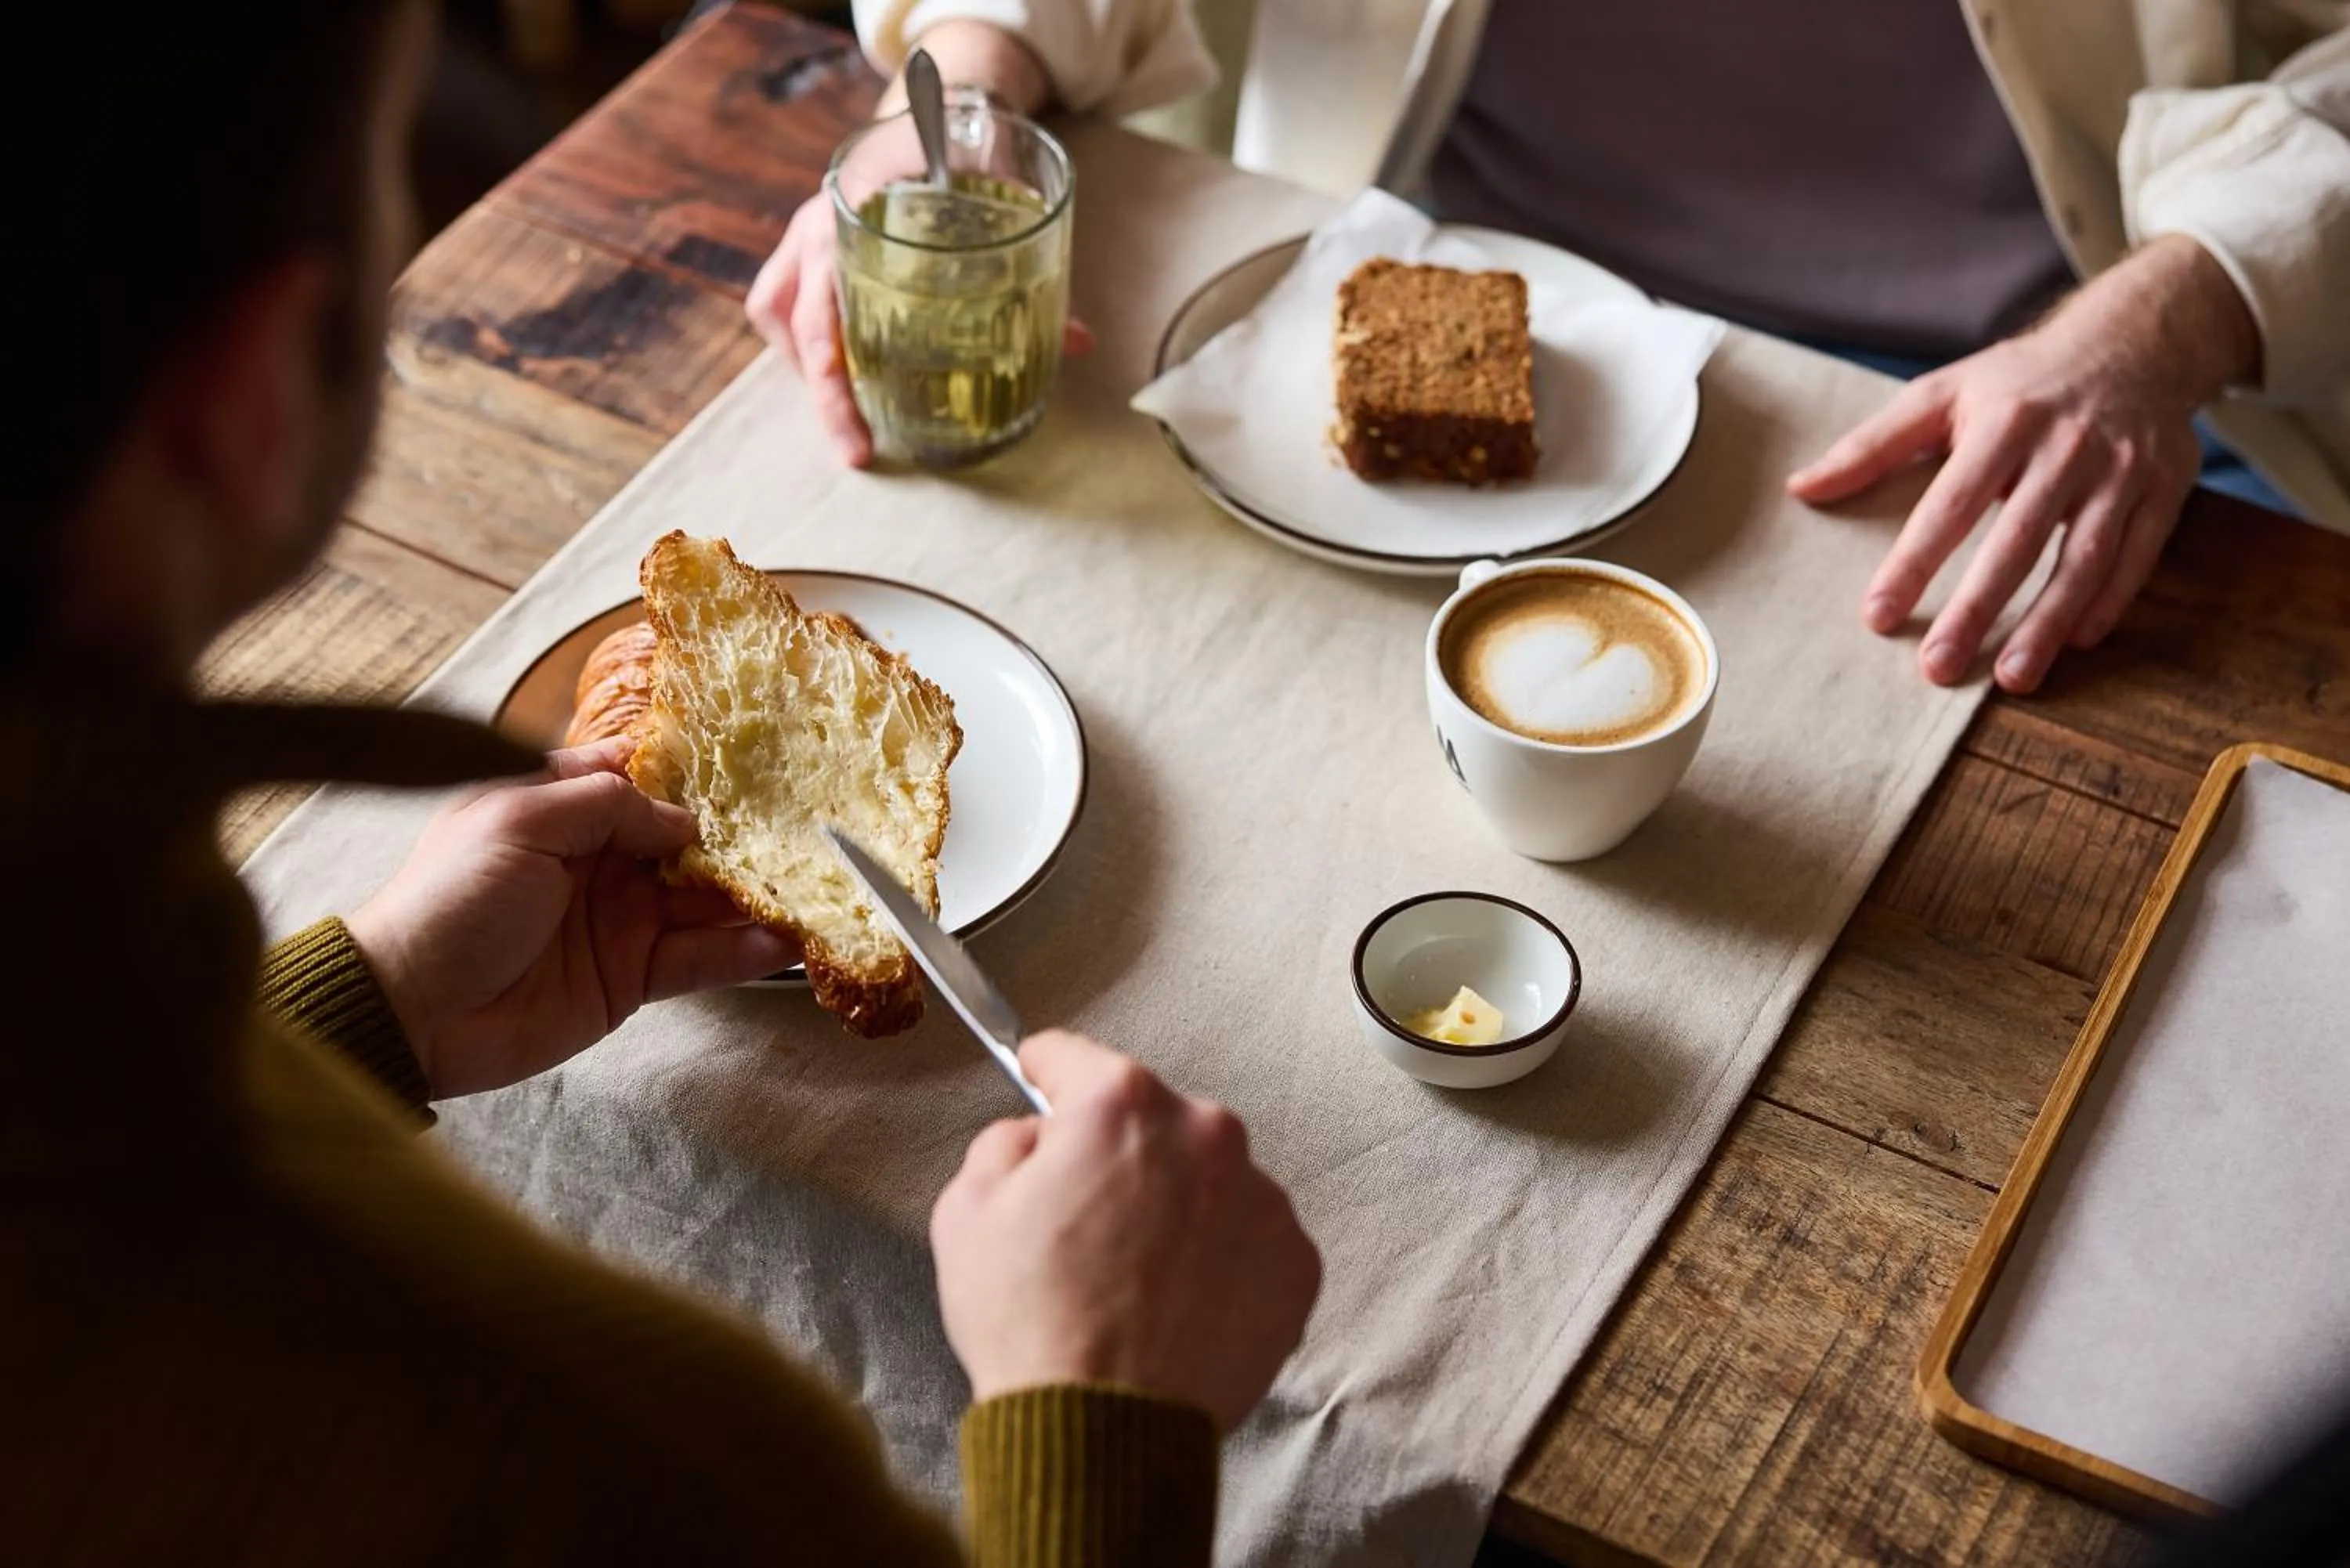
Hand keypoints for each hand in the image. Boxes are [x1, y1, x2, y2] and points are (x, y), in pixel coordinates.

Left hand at [346, 738, 796, 1097]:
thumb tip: (682, 817)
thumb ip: (605, 804)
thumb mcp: (519, 821)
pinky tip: (781, 941)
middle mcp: (597, 859)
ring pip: (703, 900)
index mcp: (560, 807)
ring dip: (754, 895)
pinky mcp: (630, 978)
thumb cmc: (449, 902)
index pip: (639, 775)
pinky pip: (698, 959)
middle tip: (806, 826)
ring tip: (814, 887)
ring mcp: (618, 920)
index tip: (752, 761)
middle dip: (741, 834)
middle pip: (686, 839)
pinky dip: (740, 953)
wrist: (413, 1012)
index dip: (690, 770)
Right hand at [745, 19, 1083, 468]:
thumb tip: (1081, 341)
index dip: (828, 348)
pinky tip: (841, 379)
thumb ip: (1034, 264)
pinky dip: (806, 347)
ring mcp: (805, 236)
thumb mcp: (997, 195)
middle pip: (794, 315)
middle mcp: (819, 222)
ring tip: (846, 421)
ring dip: (805, 369)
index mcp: (858, 202)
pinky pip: (784, 306)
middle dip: (825, 393)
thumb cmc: (960, 157)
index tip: (842, 386)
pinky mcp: (806, 252)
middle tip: (858, 451)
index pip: (825, 279)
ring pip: (775, 309)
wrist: (932, 116)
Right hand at [930, 1032, 1320, 1429]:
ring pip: (1208, 1181)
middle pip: (1151, 1123)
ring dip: (1176, 1208)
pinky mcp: (1294, 1263)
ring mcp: (1261, 1199)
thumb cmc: (1035, 1328)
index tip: (1042, 1077)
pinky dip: (1219, 1263)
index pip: (1076, 1059)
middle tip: (1081, 1222)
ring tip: (1132, 1279)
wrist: (1102, 1433)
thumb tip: (1035, 1137)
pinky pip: (1249, 1241)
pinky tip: (1176, 1304)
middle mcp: (1206, 1135)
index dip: (1046, 1073)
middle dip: (1116, 1156)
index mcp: (1122, 1107)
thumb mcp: (966, 1212)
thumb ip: (1002, 1143)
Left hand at [1788, 236, 2256, 694]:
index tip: (1876, 616)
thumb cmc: (2020, 380)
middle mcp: (2066, 446)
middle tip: (1938, 668)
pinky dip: (2110, 600)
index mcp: (2004, 422)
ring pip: (2083, 557)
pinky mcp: (2166, 488)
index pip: (1949, 504)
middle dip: (1976, 609)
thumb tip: (1801, 488)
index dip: (1913, 563)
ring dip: (2048, 622)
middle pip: (2015, 540)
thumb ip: (1873, 445)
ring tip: (2014, 678)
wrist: (2135, 340)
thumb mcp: (1943, 392)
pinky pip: (2138, 554)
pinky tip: (2077, 642)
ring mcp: (2121, 470)